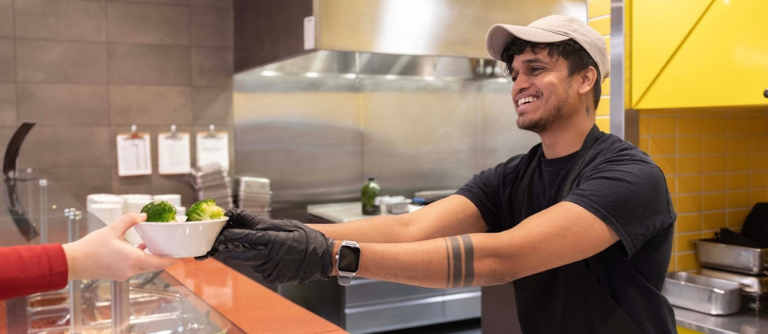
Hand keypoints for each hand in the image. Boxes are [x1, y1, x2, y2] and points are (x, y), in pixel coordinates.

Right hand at [62, 213, 177, 280]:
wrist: (73, 262)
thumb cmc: (91, 247)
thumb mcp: (112, 229)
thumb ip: (130, 220)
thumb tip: (143, 215)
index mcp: (134, 260)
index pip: (160, 262)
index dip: (171, 259)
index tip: (180, 254)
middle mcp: (131, 270)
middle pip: (154, 266)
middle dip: (163, 258)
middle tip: (170, 248)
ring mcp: (124, 274)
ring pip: (144, 267)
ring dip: (150, 258)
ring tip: (155, 245)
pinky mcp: (117, 275)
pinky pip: (134, 268)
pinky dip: (139, 259)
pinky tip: (138, 248)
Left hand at [204, 209, 334, 284]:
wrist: (323, 257)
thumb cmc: (306, 238)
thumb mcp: (286, 225)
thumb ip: (265, 225)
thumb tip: (246, 221)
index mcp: (273, 240)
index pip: (245, 238)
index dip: (230, 236)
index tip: (218, 236)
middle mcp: (270, 256)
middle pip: (241, 255)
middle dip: (227, 251)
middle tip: (218, 248)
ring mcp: (271, 269)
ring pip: (250, 263)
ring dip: (249, 257)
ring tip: (266, 250)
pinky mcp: (273, 278)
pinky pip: (260, 271)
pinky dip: (262, 265)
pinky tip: (274, 259)